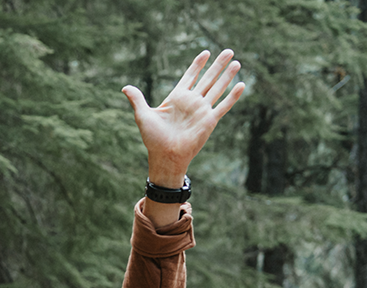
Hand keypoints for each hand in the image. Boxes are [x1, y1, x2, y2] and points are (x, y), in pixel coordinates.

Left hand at [123, 49, 244, 189]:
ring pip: (217, 88)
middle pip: (207, 79)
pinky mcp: (209, 121)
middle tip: (228, 50)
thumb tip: (124, 87)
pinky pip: (223, 106)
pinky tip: (242, 84)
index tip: (205, 52)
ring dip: (226, 76)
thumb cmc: (153, 139)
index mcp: (176, 98)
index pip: (190, 77)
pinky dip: (232, 96)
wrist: (165, 156)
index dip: (197, 65)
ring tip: (236, 61)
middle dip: (217, 65)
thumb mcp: (143, 116)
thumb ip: (137, 99)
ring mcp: (201, 111)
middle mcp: (191, 102)